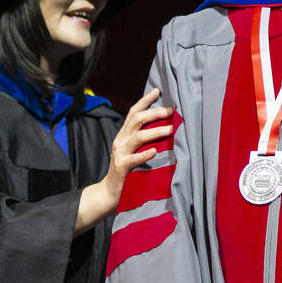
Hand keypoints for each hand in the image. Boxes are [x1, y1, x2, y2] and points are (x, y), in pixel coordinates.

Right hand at [74, 88, 172, 235]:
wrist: (109, 192)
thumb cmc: (127, 171)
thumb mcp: (133, 150)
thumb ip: (143, 139)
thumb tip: (164, 126)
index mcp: (124, 135)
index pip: (133, 112)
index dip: (145, 100)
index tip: (157, 90)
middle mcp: (121, 140)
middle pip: (136, 120)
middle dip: (154, 112)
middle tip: (171, 110)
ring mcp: (120, 154)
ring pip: (137, 137)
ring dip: (155, 131)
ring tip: (171, 129)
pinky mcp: (122, 168)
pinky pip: (133, 159)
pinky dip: (144, 154)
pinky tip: (155, 151)